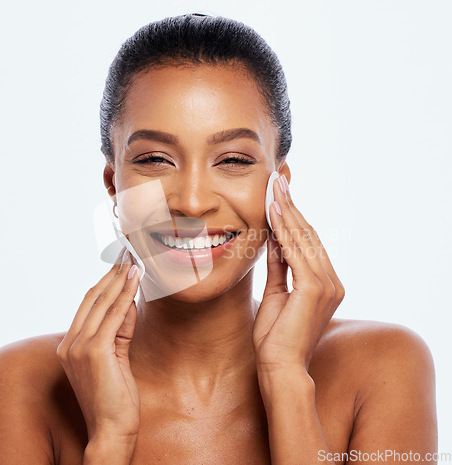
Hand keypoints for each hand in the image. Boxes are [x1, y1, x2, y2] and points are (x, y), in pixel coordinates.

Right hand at [56, 252, 140, 443]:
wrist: (111, 431)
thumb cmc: (115, 397)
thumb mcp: (116, 357)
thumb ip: (119, 330)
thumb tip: (128, 301)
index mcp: (70, 345)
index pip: (87, 304)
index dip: (104, 281)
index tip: (119, 264)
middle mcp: (70, 344)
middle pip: (92, 298)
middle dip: (112, 273)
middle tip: (126, 252)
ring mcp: (80, 347)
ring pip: (103, 303)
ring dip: (120, 278)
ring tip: (133, 259)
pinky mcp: (95, 352)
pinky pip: (113, 315)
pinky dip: (125, 294)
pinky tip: (134, 279)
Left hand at [253, 175, 344, 373]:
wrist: (278, 368)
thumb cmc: (275, 337)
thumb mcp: (276, 292)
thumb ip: (279, 266)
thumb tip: (274, 239)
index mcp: (325, 284)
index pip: (308, 242)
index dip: (293, 217)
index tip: (279, 196)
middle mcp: (331, 281)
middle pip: (309, 235)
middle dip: (290, 207)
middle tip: (277, 181)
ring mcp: (326, 285)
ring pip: (304, 239)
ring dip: (286, 212)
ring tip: (273, 188)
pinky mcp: (314, 289)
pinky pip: (297, 252)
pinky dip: (284, 230)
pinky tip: (273, 212)